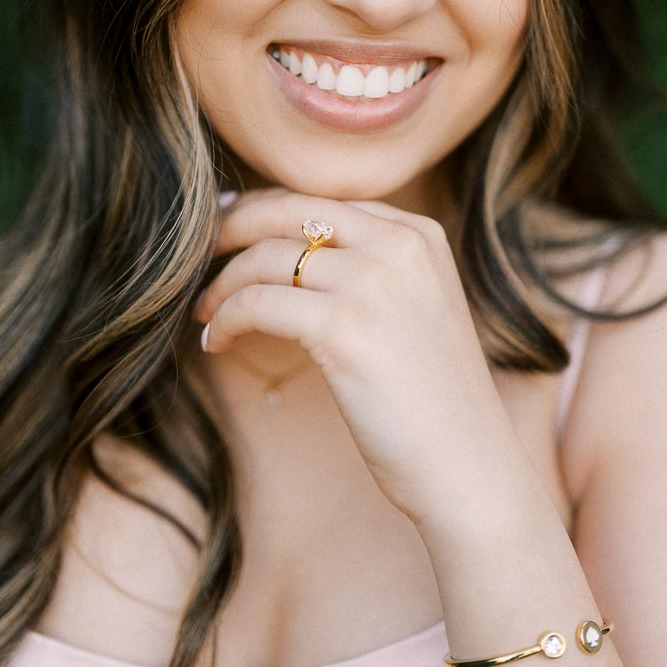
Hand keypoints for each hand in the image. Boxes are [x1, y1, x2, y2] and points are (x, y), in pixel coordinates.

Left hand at [193, 187, 501, 527]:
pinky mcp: (344, 327)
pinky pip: (257, 303)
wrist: (468, 465)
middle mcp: (398, 245)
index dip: (265, 210)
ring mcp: (372, 283)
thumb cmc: (434, 401)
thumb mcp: (415, 309)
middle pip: (287, 210)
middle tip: (198, 253)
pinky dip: (224, 318)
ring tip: (203, 313)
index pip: (322, 201)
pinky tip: (215, 341)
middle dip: (231, 226)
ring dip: (221, 286)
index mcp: (418, 234)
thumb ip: (372, 269)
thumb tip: (292, 249)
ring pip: (264, 258)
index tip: (229, 227)